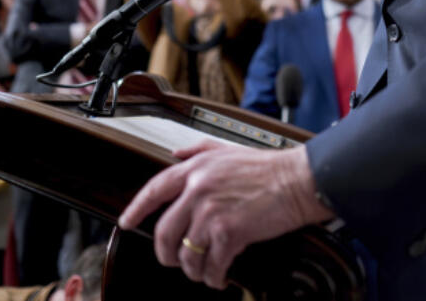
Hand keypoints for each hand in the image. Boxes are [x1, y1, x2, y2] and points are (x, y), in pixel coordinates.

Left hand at [119, 142, 330, 288]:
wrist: (297, 180)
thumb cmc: (267, 168)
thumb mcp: (227, 149)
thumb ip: (198, 150)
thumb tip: (176, 154)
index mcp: (194, 170)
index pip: (153, 191)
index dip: (136, 209)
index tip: (127, 222)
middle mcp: (197, 191)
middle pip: (164, 233)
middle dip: (166, 254)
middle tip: (174, 261)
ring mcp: (211, 213)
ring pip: (187, 254)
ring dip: (194, 270)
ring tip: (204, 272)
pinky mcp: (229, 233)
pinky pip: (211, 265)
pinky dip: (214, 277)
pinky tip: (220, 277)